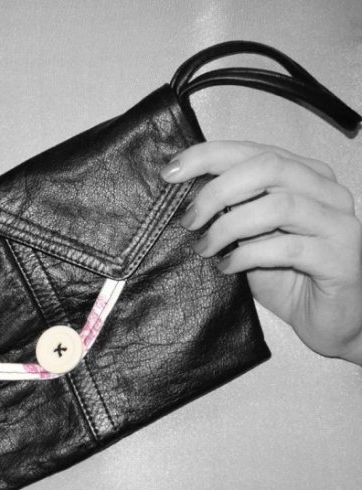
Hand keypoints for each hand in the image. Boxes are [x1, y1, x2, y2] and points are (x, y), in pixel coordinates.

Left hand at [161, 141, 361, 365]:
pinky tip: (228, 267)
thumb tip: (187, 195)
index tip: (170, 173)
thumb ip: (232, 210)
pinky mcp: (339, 258)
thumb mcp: (250, 236)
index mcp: (303, 175)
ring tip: (204, 248)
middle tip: (189, 220)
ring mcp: (337, 222)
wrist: (328, 319)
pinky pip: (289, 249)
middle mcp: (326, 190)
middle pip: (267, 167)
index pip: (252, 150)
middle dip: (216, 191)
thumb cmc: (287, 277)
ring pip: (278, 205)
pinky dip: (248, 255)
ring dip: (229, 226)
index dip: (208, 156)